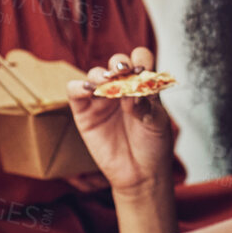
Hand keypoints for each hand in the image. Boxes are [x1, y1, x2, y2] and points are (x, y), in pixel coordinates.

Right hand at [66, 47, 175, 195]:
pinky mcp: (84, 112)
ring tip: (108, 84)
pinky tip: (89, 90)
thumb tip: (130, 91)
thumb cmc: (153, 146)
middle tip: (124, 73)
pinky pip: (74, 91)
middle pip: (116, 62)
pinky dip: (79, 86)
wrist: (141, 174)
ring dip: (101, 74)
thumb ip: (145, 104)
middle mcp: (122, 88)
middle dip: (120, 64)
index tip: (143, 70)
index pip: (140, 59)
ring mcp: (102, 99)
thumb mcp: (157, 122)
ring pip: (95, 73)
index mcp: (143, 85)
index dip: (141, 59)